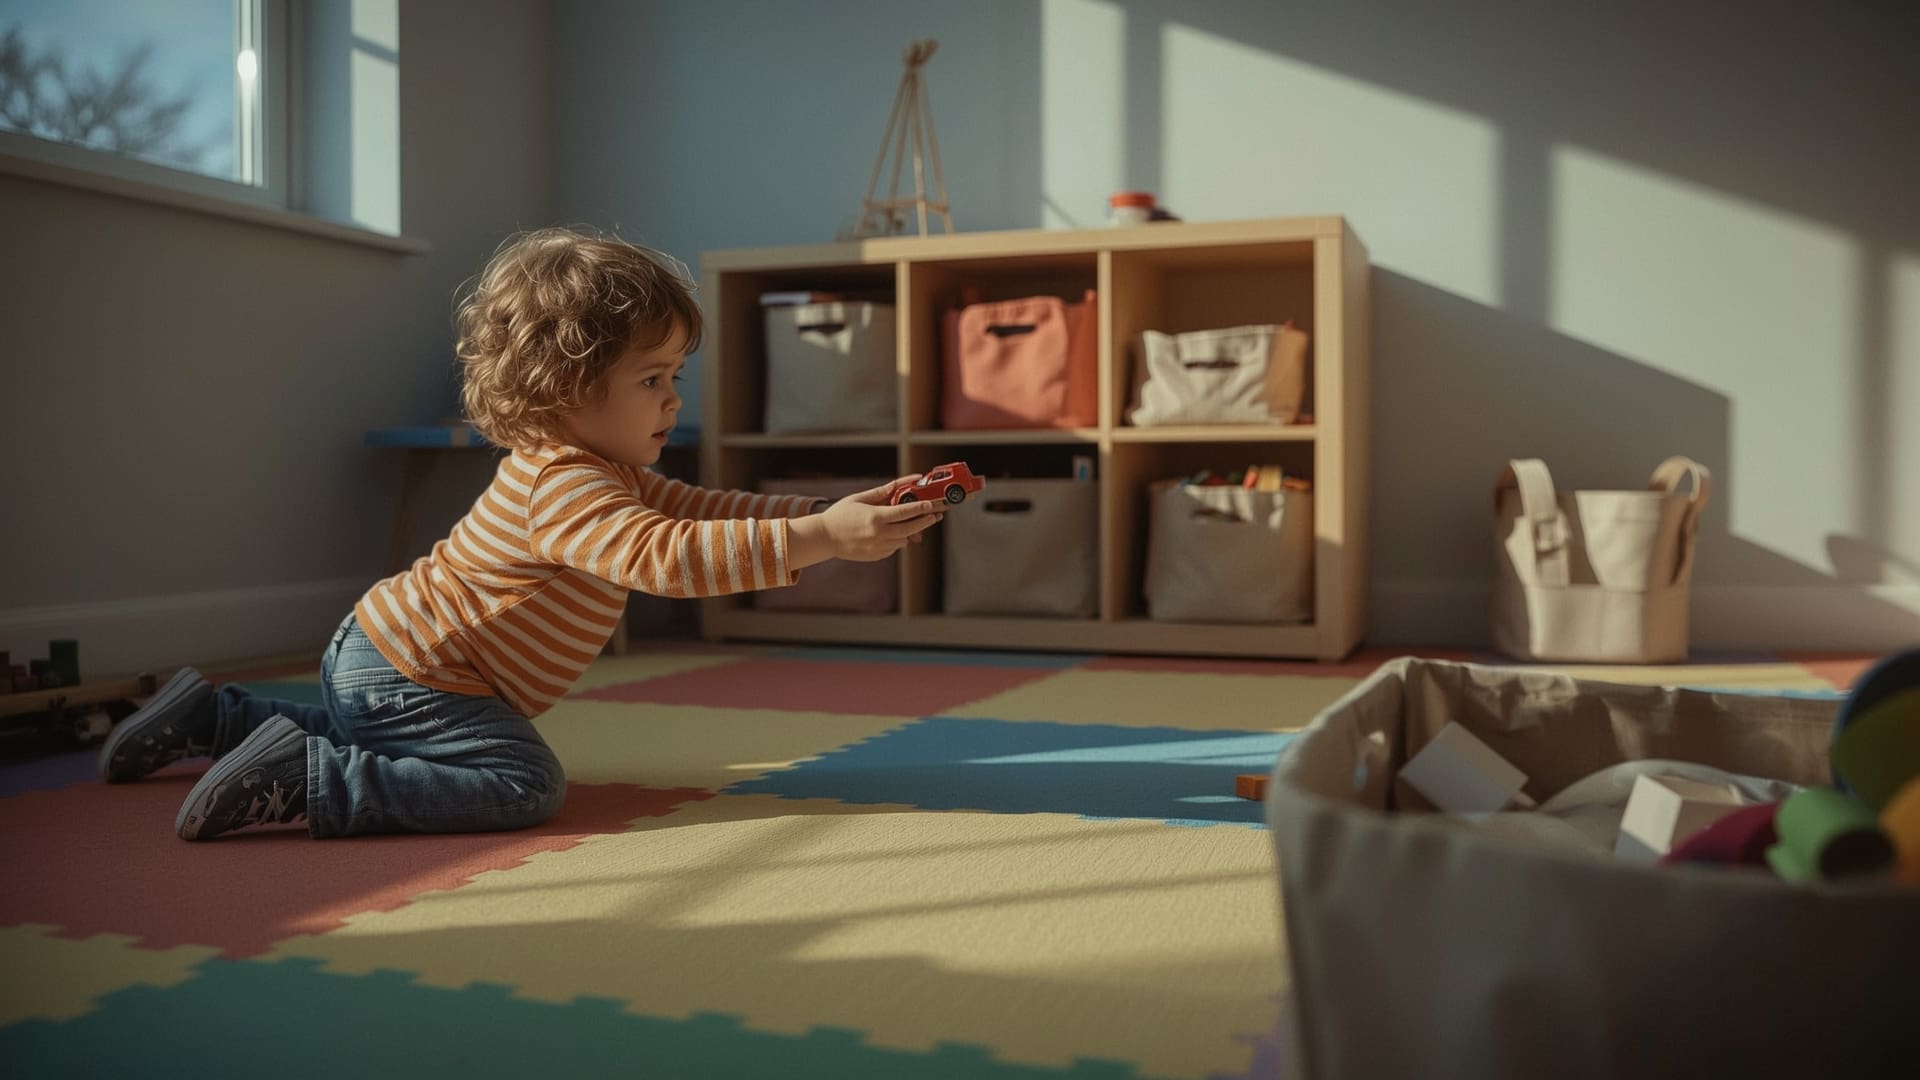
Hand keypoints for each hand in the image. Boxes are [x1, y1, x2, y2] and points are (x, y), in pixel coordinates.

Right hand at [788, 475, 944, 566]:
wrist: (824, 537)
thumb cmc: (840, 515)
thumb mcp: (859, 498)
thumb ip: (881, 492)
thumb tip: (898, 484)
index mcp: (876, 517)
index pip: (905, 512)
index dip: (921, 508)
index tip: (930, 505)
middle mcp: (879, 534)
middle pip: (911, 528)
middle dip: (924, 521)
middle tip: (933, 516)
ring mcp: (878, 547)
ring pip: (904, 540)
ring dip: (909, 532)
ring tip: (911, 524)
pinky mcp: (877, 556)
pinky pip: (894, 548)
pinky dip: (896, 541)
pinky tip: (892, 533)